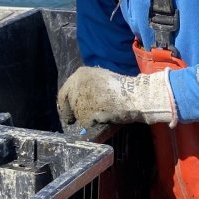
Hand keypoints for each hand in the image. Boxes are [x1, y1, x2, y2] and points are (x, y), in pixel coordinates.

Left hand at [57, 66, 176, 127]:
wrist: (134, 95)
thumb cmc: (121, 88)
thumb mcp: (100, 79)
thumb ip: (87, 87)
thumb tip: (79, 100)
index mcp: (80, 74)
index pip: (64, 92)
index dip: (65, 104)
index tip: (67, 112)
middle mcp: (76, 85)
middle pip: (68, 104)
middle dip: (73, 113)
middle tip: (74, 121)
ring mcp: (80, 99)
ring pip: (77, 115)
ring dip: (85, 118)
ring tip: (99, 115)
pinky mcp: (84, 113)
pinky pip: (85, 123)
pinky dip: (92, 125)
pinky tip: (102, 119)